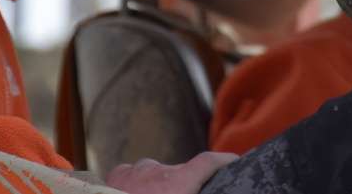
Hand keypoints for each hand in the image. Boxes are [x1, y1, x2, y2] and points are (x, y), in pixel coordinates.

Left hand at [104, 152, 238, 193]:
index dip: (225, 160)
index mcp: (178, 183)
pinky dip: (139, 186)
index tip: (234, 161)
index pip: (209, 162)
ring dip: (160, 188)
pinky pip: (135, 175)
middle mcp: (158, 171)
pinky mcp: (117, 174)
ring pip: (156, 174)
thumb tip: (190, 189)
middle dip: (186, 187)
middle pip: (181, 172)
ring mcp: (135, 171)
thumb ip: (188, 191)